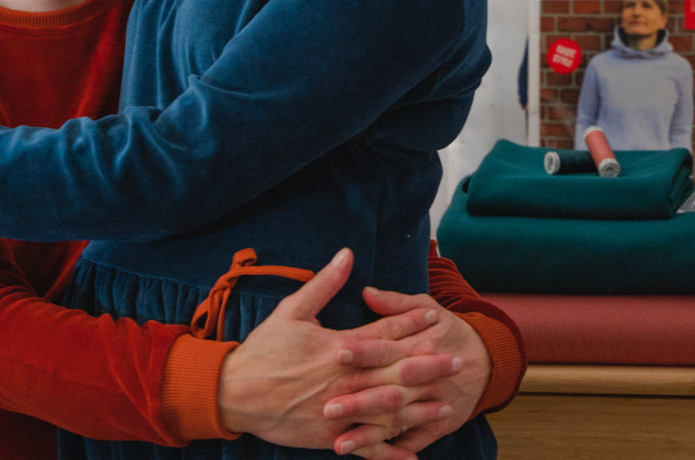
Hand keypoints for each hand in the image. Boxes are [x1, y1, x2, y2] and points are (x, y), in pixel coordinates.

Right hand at [217, 250, 459, 455]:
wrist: (236, 392)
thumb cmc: (263, 349)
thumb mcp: (292, 310)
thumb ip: (324, 284)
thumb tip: (347, 254)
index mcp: (337, 347)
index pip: (382, 332)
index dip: (411, 324)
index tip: (435, 317)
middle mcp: (344, 379)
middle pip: (395, 371)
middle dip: (429, 365)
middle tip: (458, 359)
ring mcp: (339, 409)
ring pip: (388, 410)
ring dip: (420, 406)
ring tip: (447, 403)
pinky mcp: (330, 434)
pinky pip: (366, 445)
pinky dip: (390, 451)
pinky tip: (413, 453)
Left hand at [328, 287, 492, 459]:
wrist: (488, 359)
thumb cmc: (447, 328)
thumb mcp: (426, 306)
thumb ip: (395, 303)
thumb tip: (366, 292)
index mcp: (419, 343)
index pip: (386, 347)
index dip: (363, 351)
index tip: (336, 353)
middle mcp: (425, 375)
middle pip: (388, 389)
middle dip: (358, 401)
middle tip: (327, 408)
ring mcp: (433, 402)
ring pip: (398, 420)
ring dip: (370, 434)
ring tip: (340, 444)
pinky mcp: (441, 424)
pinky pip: (417, 439)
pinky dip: (397, 451)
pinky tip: (372, 458)